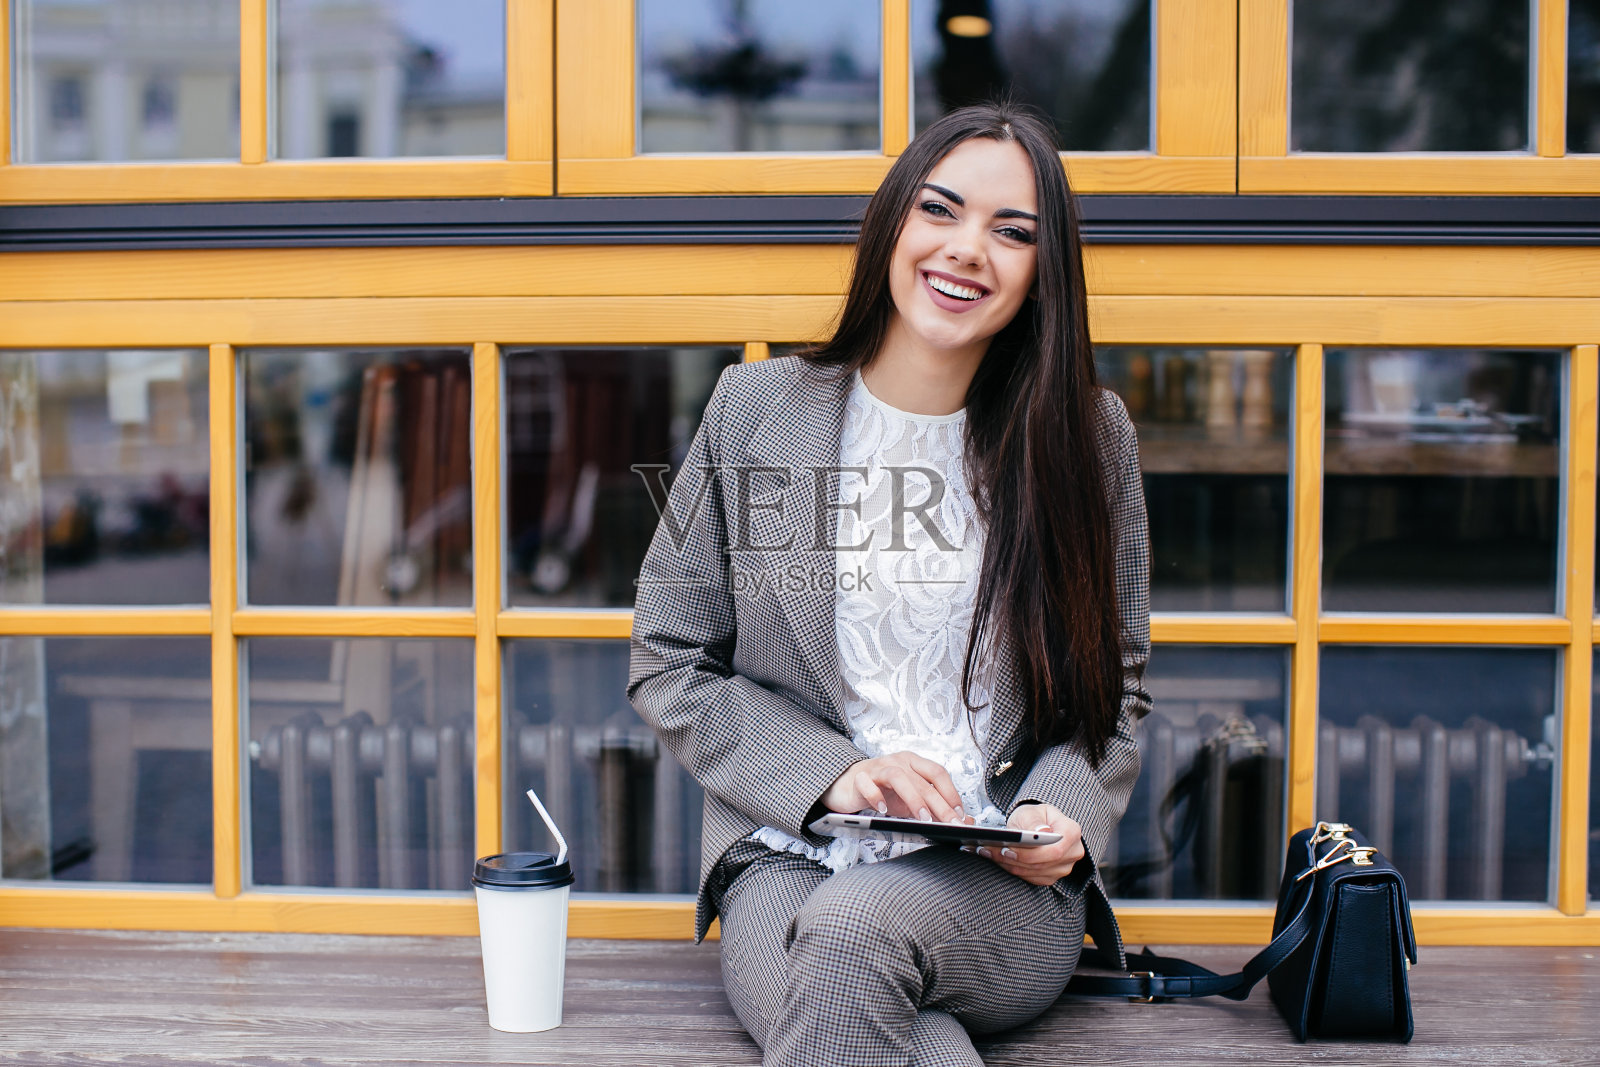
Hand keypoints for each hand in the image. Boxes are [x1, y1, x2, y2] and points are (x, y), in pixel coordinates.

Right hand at [822, 751, 965, 823]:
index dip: (951, 792)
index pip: (937, 772)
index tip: (960, 814)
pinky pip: (867, 783)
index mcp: (913, 763)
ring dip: (913, 797)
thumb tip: (965, 822)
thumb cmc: (882, 791)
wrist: (847, 785)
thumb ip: (933, 809)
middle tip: (950, 823)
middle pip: (922, 780)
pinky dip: (876, 796)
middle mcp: (897, 761)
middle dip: (939, 804)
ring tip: (923, 818)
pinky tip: (882, 810)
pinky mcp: (859, 778)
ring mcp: (877, 768)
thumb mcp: (910, 801)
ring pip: (898, 777)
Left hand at [976, 803, 1084, 886]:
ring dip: (1008, 865)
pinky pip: (1031, 878)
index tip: (1006, 849)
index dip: (1030, 854)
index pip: (1053, 850)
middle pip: (1042, 863)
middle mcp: (1072, 852)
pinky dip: (1013, 869)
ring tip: (987, 853)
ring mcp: (1064, 867)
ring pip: (1034, 872)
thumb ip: (1034, 821)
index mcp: (1072, 832)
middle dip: (1013, 859)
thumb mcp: (1031, 812)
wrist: (1035, 825)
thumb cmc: (1035, 816)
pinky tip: (998, 860)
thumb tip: (1042, 833)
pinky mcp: (1052, 876)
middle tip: (989, 851)